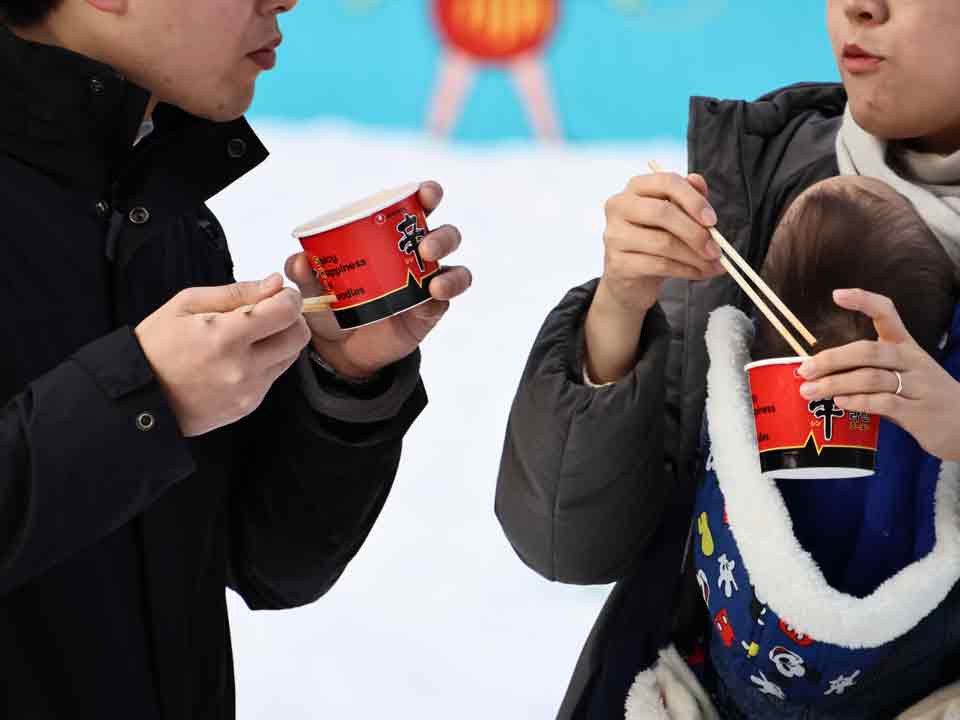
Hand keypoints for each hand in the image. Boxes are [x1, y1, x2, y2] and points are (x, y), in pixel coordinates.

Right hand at [135, 273, 310, 436]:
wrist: (138, 395)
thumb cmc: (156, 346)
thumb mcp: (187, 304)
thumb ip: (237, 292)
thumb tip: (274, 283)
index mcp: (225, 337)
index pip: (286, 312)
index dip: (289, 298)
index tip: (279, 294)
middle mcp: (242, 367)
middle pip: (298, 336)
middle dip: (291, 319)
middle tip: (271, 313)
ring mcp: (247, 390)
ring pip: (290, 357)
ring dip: (280, 341)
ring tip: (251, 336)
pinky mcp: (247, 405)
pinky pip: (273, 377)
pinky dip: (266, 363)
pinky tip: (240, 358)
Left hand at [285, 180, 471, 378]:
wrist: (340, 350)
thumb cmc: (331, 306)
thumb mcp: (313, 289)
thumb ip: (305, 273)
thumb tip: (299, 260)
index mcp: (391, 238)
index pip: (416, 208)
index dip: (427, 195)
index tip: (425, 193)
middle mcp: (415, 256)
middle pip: (445, 234)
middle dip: (442, 234)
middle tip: (424, 244)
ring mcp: (427, 283)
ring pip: (454, 264)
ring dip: (448, 267)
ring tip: (431, 272)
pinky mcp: (431, 310)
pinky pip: (448, 296)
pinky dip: (446, 290)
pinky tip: (433, 294)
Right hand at [598, 170, 724, 315]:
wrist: (631, 277)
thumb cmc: (654, 239)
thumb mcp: (675, 215)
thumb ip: (688, 197)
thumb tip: (697, 181)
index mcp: (635, 187)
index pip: (666, 181)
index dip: (693, 199)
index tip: (712, 220)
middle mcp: (619, 207)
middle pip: (662, 213)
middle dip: (695, 233)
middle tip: (716, 250)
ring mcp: (615, 236)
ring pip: (663, 243)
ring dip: (695, 257)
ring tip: (713, 265)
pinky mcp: (618, 263)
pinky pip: (659, 265)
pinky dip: (686, 270)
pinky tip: (699, 273)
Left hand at [798, 288, 959, 461]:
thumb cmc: (922, 397)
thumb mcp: (902, 375)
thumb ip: (867, 370)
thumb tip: (820, 373)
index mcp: (906, 346)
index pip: (887, 313)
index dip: (863, 301)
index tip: (836, 294)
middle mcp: (912, 361)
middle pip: (868, 351)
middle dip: (832, 359)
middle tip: (804, 370)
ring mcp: (918, 386)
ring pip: (871, 378)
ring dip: (835, 384)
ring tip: (809, 391)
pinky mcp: (919, 412)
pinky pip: (884, 403)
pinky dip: (859, 402)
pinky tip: (840, 403)